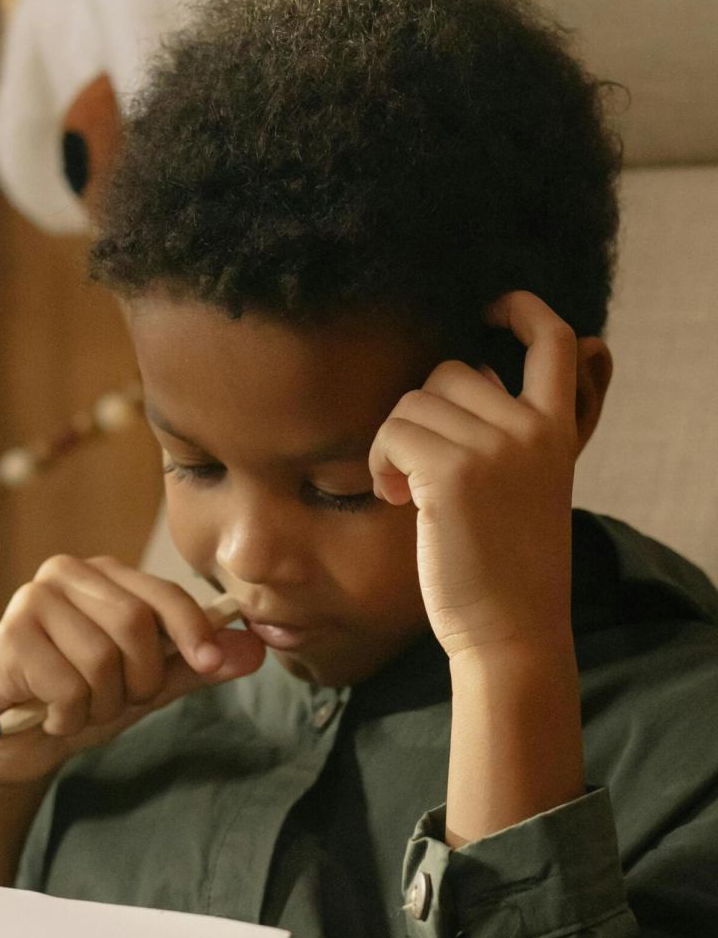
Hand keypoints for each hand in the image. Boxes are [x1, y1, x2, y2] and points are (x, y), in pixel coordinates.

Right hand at [0, 555, 263, 786]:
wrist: (12, 742)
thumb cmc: (80, 700)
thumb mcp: (146, 685)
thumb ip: (194, 666)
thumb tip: (255, 649)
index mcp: (105, 574)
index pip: (163, 593)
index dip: (194, 629)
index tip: (211, 664)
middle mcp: (65, 574)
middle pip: (135, 625)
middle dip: (139, 680)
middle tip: (118, 702)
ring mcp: (32, 601)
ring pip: (101, 660)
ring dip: (101, 705)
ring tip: (80, 709)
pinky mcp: (8, 636)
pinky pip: (67, 686)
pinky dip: (69, 716)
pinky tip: (51, 715)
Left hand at [368, 291, 581, 664]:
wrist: (510, 628)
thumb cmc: (504, 566)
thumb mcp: (525, 487)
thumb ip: (508, 435)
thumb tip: (462, 379)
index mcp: (558, 430)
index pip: (554, 342)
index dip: (520, 310)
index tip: (490, 310)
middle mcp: (533, 429)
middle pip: (451, 371)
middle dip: (420, 414)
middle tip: (414, 471)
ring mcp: (496, 447)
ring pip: (414, 400)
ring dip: (393, 443)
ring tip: (404, 492)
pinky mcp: (453, 473)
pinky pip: (392, 433)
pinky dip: (379, 462)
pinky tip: (393, 499)